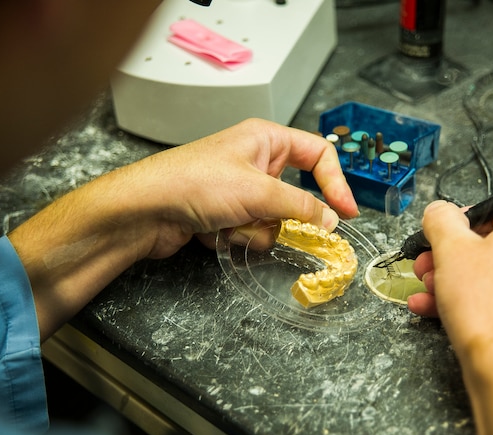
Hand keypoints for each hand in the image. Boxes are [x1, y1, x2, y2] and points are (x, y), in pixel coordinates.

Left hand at [10, 118, 357, 338]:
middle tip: (283, 227)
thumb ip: (302, 207)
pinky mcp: (225, 215)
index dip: (336, 182)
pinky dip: (238, 237)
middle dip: (284, 215)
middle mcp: (255, 161)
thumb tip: (331, 221)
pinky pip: (252, 231)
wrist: (144, 211)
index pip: (317, 155)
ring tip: (230, 224)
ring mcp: (239, 190)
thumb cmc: (195, 183)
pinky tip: (214, 232)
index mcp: (266, 139)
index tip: (347, 213)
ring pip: (275, 219)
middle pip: (295, 194)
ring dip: (257, 229)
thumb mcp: (259, 192)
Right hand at [407, 201, 492, 434]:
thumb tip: (439, 210)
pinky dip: (470, 298)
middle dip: (448, 257)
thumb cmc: (486, 306)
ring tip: (427, 291)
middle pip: (489, 243)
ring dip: (452, 280)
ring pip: (490, 272)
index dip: (458, 226)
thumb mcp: (449, 248)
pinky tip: (434, 307)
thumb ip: (440, 218)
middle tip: (426, 267)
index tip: (437, 240)